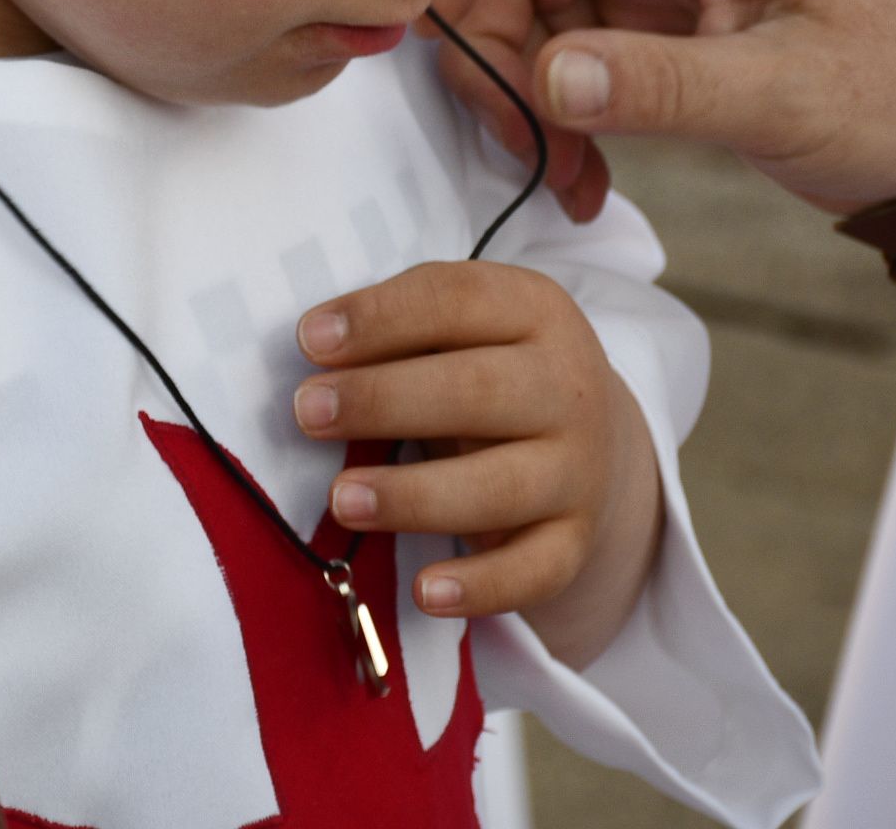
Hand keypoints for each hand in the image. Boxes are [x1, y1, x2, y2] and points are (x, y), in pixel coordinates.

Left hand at [293, 261, 661, 666]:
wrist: (588, 436)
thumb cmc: (486, 366)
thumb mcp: (458, 326)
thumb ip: (399, 326)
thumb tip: (318, 346)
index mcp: (534, 310)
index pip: (457, 302)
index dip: (382, 318)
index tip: (309, 338)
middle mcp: (568, 386)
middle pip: (478, 391)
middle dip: (385, 400)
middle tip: (308, 411)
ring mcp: (577, 469)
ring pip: (501, 487)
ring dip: (415, 496)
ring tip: (342, 499)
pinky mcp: (574, 540)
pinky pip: (533, 571)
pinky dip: (482, 587)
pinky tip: (424, 592)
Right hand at [433, 0, 895, 213]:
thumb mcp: (785, 91)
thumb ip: (662, 84)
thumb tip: (548, 79)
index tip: (435, 16)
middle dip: (489, 46)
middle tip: (513, 131)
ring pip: (519, 16)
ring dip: (519, 100)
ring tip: (559, 170)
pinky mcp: (643, 38)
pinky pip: (558, 66)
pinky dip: (554, 123)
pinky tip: (580, 175)